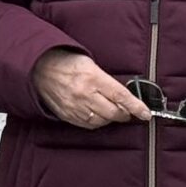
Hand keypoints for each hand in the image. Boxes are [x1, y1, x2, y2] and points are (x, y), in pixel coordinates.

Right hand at [32, 49, 149, 129]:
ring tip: (112, 111)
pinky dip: (97, 122)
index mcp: (92, 78)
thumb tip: (122, 95)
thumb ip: (106, 80)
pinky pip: (88, 125)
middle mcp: (84, 94)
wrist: (39, 67)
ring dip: (111, 118)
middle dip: (124, 114)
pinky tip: (98, 116)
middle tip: (128, 111)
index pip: (121, 96)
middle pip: (113, 112)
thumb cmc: (65, 61)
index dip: (136, 107)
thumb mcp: (90, 63)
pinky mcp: (67, 115)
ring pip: (102, 121)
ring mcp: (75, 107)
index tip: (146, 114)